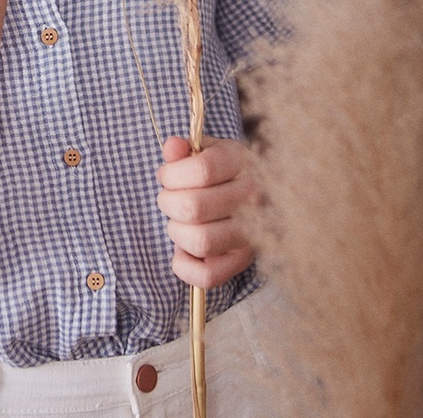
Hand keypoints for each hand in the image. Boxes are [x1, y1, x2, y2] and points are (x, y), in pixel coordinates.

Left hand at [156, 136, 257, 289]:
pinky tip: (182, 250)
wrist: (255, 192)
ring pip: (201, 241)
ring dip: (176, 232)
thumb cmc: (218, 170)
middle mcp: (253, 198)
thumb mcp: (203, 150)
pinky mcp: (244, 261)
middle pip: (194, 207)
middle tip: (170, 200)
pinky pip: (208, 275)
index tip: (167, 176)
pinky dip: (185, 266)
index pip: (201, 170)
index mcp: (241, 162)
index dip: (172, 175)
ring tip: (179, 222)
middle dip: (168, 203)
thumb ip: (183, 149)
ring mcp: (252, 232)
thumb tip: (172, 147)